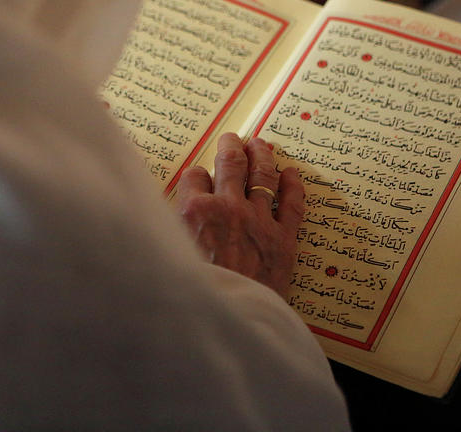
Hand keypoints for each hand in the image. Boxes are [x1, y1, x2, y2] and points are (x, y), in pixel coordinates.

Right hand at [177, 133, 304, 297]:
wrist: (229, 323)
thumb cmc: (192, 294)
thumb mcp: (167, 255)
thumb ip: (169, 228)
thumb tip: (166, 213)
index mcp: (193, 211)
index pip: (194, 176)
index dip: (196, 175)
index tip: (198, 176)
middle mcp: (227, 208)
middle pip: (230, 164)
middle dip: (230, 146)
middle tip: (232, 138)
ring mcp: (258, 221)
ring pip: (262, 176)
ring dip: (262, 155)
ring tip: (262, 144)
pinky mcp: (283, 240)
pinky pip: (292, 204)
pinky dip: (293, 186)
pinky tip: (292, 174)